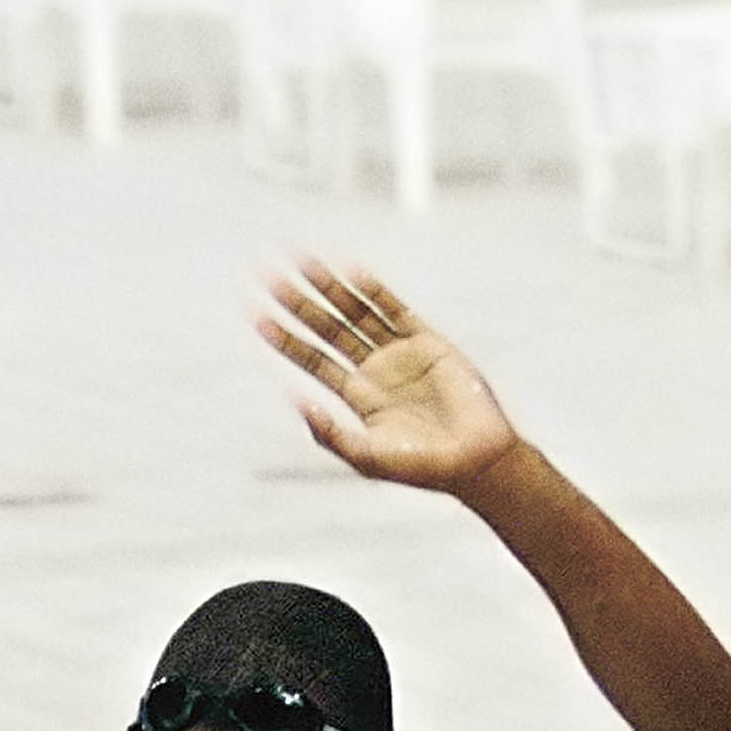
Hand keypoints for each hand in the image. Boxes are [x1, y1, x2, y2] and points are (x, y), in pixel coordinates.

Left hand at [258, 261, 517, 496]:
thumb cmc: (422, 468)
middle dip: (299, 303)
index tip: (256, 315)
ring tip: (302, 263)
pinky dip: (374, 291)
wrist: (474, 460)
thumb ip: (328, 432)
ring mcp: (400, 353)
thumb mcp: (365, 457)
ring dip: (330, 288)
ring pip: (357, 312)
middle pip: (328, 328)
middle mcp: (375, 371)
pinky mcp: (428, 342)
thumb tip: (293, 400)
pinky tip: (351, 273)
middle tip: (269, 277)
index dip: (285, 338)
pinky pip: (395, 310)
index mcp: (358, 398)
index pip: (313, 360)